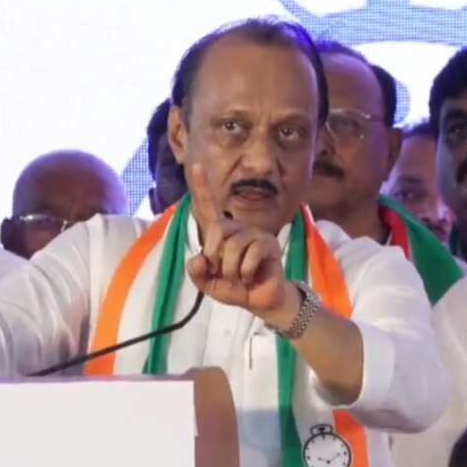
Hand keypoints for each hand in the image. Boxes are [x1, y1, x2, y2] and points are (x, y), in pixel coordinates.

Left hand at [185, 164, 294, 318]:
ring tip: (239, 277)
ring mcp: (254, 234)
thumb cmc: (234, 287)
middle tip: (221, 272)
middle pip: (218, 229)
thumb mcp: (209, 284)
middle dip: (215, 255)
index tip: (197, 165)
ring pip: (234, 245)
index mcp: (220, 234)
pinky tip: (250, 277)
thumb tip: (198, 260)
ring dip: (231, 269)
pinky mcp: (269, 243)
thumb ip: (197, 273)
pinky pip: (252, 253)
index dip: (202, 188)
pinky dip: (246, 271)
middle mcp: (237, 228)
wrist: (260, 300)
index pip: (208, 208)